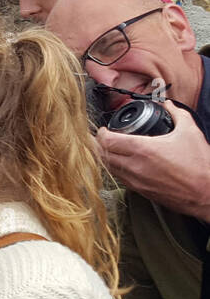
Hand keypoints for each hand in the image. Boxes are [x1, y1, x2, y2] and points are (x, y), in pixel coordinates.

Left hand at [97, 101, 209, 221]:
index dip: (101, 133)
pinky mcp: (139, 192)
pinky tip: (124, 164)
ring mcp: (135, 181)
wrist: (206, 194)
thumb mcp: (190, 132)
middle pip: (102, 154)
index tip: (105, 129)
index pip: (106, 141)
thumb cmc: (199, 166)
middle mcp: (134, 166)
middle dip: (99, 145)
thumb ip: (177, 114)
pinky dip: (116, 170)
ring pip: (108, 168)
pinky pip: (119, 179)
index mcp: (143, 149)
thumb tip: (168, 104)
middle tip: (104, 138)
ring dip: (106, 158)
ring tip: (112, 150)